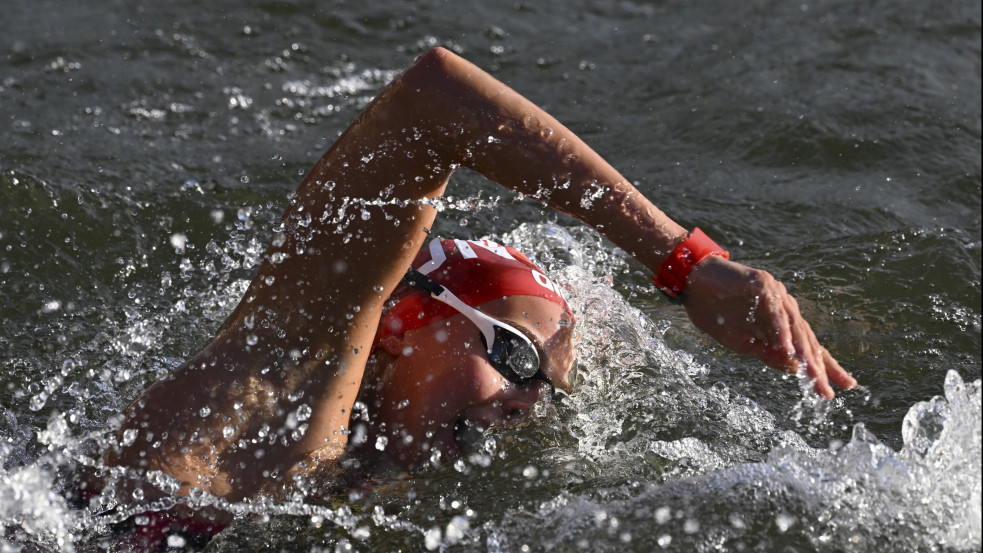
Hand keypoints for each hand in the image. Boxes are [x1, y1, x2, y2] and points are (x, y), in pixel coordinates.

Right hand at [681, 256, 856, 398]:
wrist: (692, 282)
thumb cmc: (716, 311)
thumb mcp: (743, 343)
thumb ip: (768, 354)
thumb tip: (795, 369)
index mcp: (781, 324)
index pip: (808, 347)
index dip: (826, 367)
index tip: (843, 387)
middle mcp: (785, 309)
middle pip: (807, 341)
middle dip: (818, 368)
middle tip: (827, 391)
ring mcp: (776, 295)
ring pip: (795, 328)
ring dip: (804, 353)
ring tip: (814, 377)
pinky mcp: (763, 284)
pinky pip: (775, 312)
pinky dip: (781, 331)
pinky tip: (787, 348)